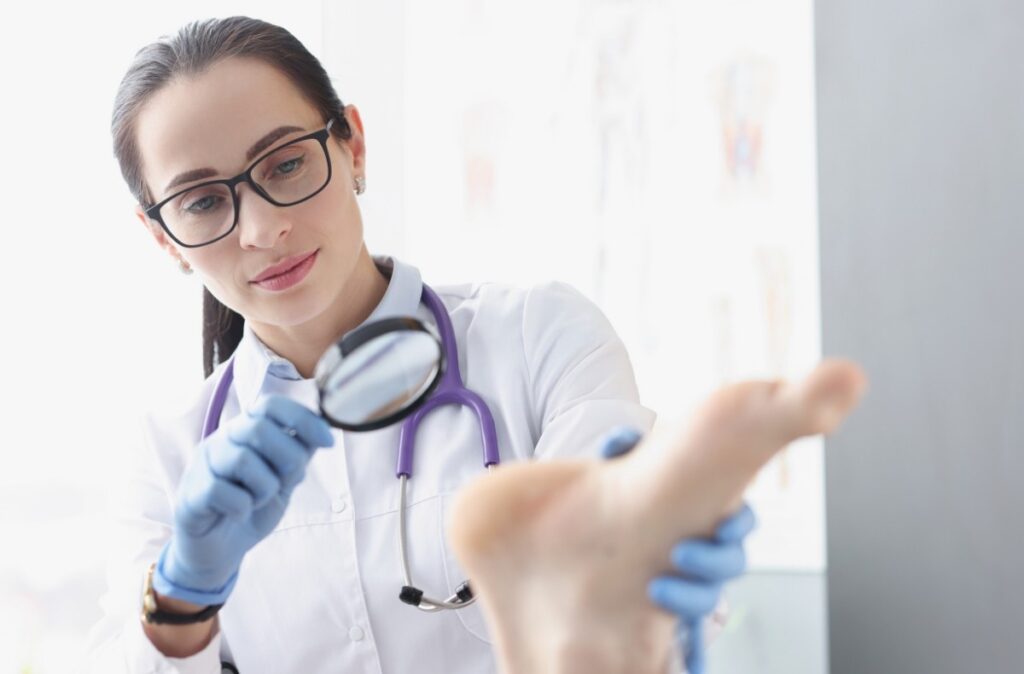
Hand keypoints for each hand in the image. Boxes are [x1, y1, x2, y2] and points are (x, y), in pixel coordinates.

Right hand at [154, 395, 334, 604]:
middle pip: (258, 428)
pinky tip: (239, 514)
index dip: (302, 419)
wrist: (219, 551)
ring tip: (258, 501)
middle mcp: (221, 441)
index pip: (270, 406)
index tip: (328, 443)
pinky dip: (241, 507)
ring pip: (241, 459)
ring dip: (264, 488)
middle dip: (288, 458)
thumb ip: (298, 456)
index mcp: (244, 431)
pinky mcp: (190, 495)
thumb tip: (323, 431)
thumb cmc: (252, 508)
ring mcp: (201, 466)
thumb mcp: (284, 481)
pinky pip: (221, 491)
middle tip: (286, 483)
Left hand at [598, 426, 756, 673]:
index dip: (736, 523)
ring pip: (709, 597)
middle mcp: (706, 548)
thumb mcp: (623, 465)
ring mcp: (690, 580)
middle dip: (711, 561)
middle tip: (679, 554)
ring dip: (688, 596)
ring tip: (656, 588)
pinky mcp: (671, 607)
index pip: (740, 519)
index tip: (720, 527)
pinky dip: (690, 645)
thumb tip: (616, 443)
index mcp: (707, 511)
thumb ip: (623, 451)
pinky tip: (684, 656)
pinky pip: (688, 631)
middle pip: (732, 562)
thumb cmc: (623, 487)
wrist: (601, 521)